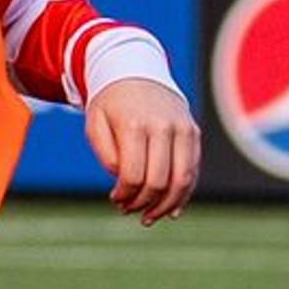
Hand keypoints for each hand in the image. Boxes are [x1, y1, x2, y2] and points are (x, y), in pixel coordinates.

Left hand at [86, 76, 199, 222]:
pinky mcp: (193, 133)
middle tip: (129, 209)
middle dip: (143, 203)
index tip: (115, 200)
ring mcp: (183, 129)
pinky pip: (193, 171)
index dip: (124, 195)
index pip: (134, 176)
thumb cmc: (111, 104)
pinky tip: (171, 210)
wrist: (137, 72)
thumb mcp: (95, 124)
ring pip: (182, 180)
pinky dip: (184, 194)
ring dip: (166, 206)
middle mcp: (163, 127)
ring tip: (150, 216)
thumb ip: (106, 155)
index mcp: (134, 125)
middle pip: (158, 182)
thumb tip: (125, 182)